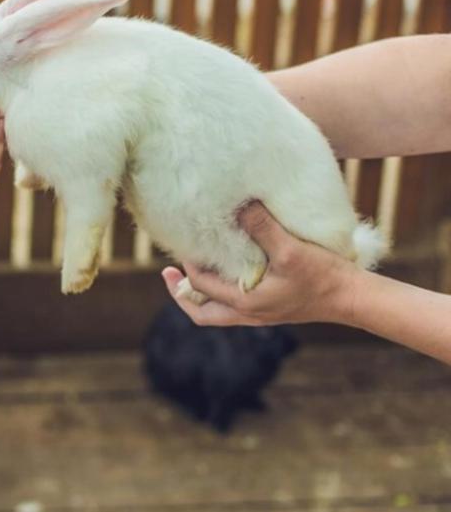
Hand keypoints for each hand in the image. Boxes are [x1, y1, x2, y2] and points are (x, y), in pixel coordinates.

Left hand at [160, 201, 359, 326]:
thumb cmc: (322, 275)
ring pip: (217, 312)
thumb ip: (262, 228)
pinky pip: (236, 306)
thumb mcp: (289, 249)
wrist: (353, 298)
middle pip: (201, 313)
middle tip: (169, 274)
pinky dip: (224, 292)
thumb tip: (239, 206)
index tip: (183, 246)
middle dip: (182, 294)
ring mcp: (260, 314)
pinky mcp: (273, 310)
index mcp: (245, 302)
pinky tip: (229, 271)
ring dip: (202, 295)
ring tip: (193, 272)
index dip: (188, 266)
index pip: (200, 286)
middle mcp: (248, 313)